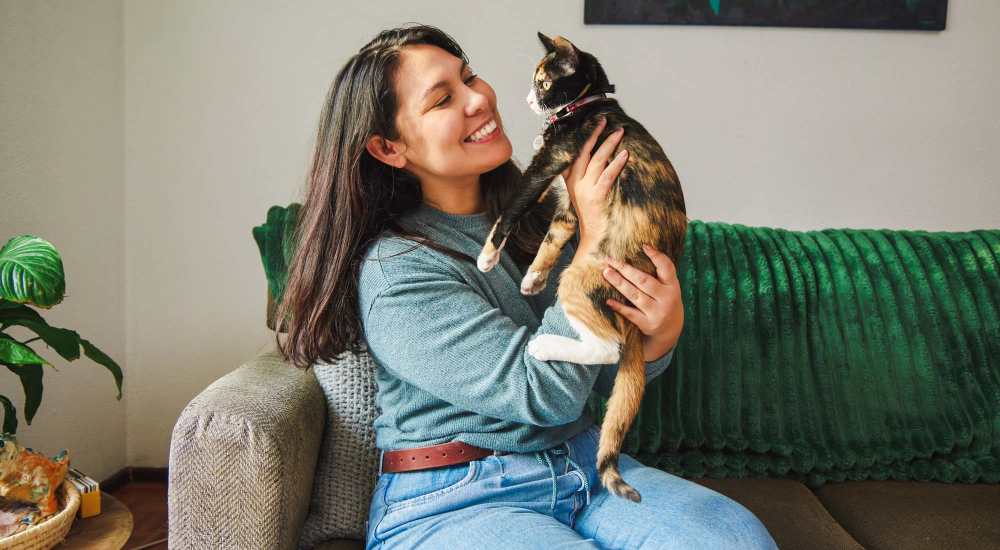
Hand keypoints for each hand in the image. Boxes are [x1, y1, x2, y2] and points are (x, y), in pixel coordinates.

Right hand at [562, 117, 627, 254]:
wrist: (593, 239)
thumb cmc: (593, 216)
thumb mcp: (583, 195)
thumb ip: (586, 178)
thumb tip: (602, 158)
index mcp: (571, 182)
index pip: (575, 154)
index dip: (584, 137)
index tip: (593, 123)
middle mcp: (576, 184)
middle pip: (583, 153)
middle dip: (594, 134)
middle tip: (605, 121)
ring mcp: (585, 191)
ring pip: (596, 161)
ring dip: (608, 145)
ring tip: (619, 132)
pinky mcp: (596, 198)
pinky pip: (607, 176)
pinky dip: (616, 164)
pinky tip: (625, 155)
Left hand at [602, 245, 683, 361]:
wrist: (670, 330)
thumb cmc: (665, 301)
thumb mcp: (669, 287)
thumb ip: (659, 272)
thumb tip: (642, 249)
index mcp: (673, 286)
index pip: (667, 268)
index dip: (656, 256)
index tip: (643, 246)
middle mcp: (667, 298)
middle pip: (644, 280)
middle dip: (625, 269)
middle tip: (610, 259)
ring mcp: (657, 312)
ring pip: (635, 295)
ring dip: (619, 283)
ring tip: (606, 272)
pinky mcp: (647, 324)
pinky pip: (630, 314)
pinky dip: (619, 307)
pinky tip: (608, 300)